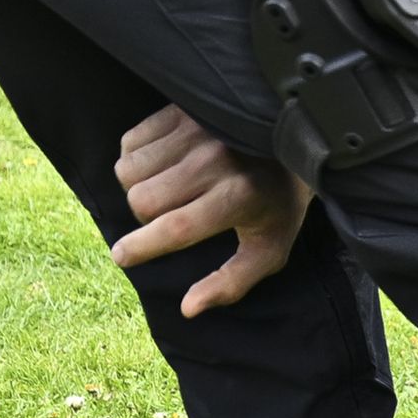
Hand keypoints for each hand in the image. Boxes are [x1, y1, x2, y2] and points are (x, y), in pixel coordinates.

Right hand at [106, 105, 311, 316]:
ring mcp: (196, 130)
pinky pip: (130, 142)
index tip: (122, 256)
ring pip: (129, 171)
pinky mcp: (181, 109)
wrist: (295, 141)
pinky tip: (162, 165)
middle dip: (145, 218)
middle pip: (143, 200)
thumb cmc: (278, 203)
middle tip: (167, 218)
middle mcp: (215, 160)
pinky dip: (135, 159)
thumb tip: (189, 308)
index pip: (175, 227)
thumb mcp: (268, 250)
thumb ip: (231, 283)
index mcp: (238, 197)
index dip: (143, 247)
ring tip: (166, 190)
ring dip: (137, 187)